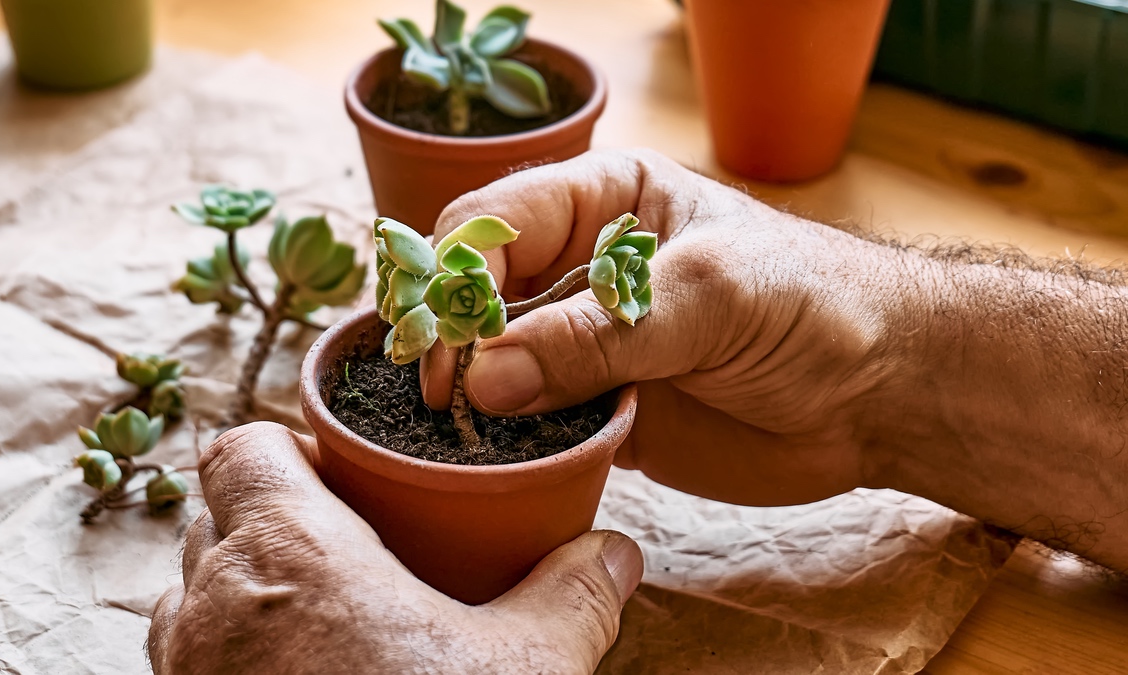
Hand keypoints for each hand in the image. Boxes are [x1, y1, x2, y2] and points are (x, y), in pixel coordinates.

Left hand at [149, 422, 643, 674]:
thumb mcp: (527, 670)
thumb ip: (573, 596)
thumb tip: (613, 553)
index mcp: (290, 551)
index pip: (244, 448)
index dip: (292, 447)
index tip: (346, 474)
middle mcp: (215, 602)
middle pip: (222, 512)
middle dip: (278, 514)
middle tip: (352, 541)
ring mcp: (188, 668)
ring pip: (195, 588)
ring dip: (246, 583)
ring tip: (326, 610)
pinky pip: (189, 654)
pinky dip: (232, 645)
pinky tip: (304, 671)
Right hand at [422, 149, 906, 506]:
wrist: (880, 393)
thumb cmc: (813, 305)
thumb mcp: (710, 297)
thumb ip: (601, 332)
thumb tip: (488, 375)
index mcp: (603, 201)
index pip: (493, 221)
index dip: (458, 275)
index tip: (457, 343)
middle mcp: (580, 266)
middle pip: (476, 291)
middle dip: (452, 338)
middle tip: (446, 397)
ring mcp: (585, 341)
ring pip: (493, 361)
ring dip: (471, 395)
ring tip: (458, 433)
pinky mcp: (599, 407)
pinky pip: (530, 420)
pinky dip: (509, 439)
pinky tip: (499, 458)